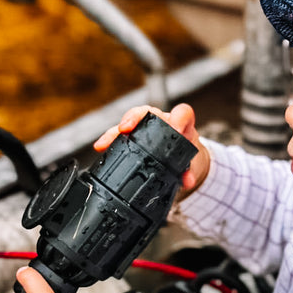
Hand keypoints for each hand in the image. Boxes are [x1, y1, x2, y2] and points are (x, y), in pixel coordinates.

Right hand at [93, 102, 209, 196]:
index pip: (183, 113)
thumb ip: (190, 173)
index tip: (176, 130)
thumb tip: (187, 181)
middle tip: (126, 128)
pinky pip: (119, 133)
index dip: (179, 118)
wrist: (181, 161)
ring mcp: (145, 126)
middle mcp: (162, 121)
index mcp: (181, 125)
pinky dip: (109, 139)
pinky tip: (101, 147)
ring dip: (117, 129)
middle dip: (135, 118)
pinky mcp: (132, 135)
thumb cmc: (186, 158)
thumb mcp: (191, 166)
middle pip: (148, 111)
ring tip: (106, 141)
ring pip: (130, 120)